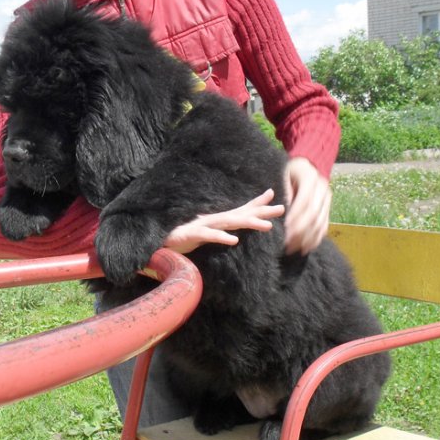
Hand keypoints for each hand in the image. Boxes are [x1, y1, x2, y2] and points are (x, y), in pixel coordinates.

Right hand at [163, 189, 284, 253]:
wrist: (158, 242)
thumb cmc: (181, 239)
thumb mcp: (204, 235)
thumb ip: (218, 232)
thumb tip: (232, 234)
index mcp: (216, 220)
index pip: (240, 210)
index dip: (257, 203)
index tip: (275, 196)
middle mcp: (212, 220)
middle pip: (241, 214)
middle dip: (262, 211)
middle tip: (282, 209)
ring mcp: (203, 226)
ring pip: (229, 222)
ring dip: (248, 223)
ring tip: (267, 226)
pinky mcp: (192, 235)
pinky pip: (209, 235)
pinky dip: (221, 236)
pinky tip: (233, 240)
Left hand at [284, 157, 331, 254]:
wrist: (309, 165)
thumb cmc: (291, 171)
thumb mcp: (284, 176)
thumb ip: (285, 192)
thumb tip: (284, 210)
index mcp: (311, 179)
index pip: (305, 201)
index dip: (296, 216)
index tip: (286, 228)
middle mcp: (323, 190)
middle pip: (313, 214)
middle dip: (300, 231)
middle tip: (288, 243)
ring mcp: (327, 200)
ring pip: (320, 222)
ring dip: (308, 238)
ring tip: (295, 249)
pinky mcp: (328, 208)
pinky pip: (324, 225)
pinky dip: (316, 238)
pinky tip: (307, 247)